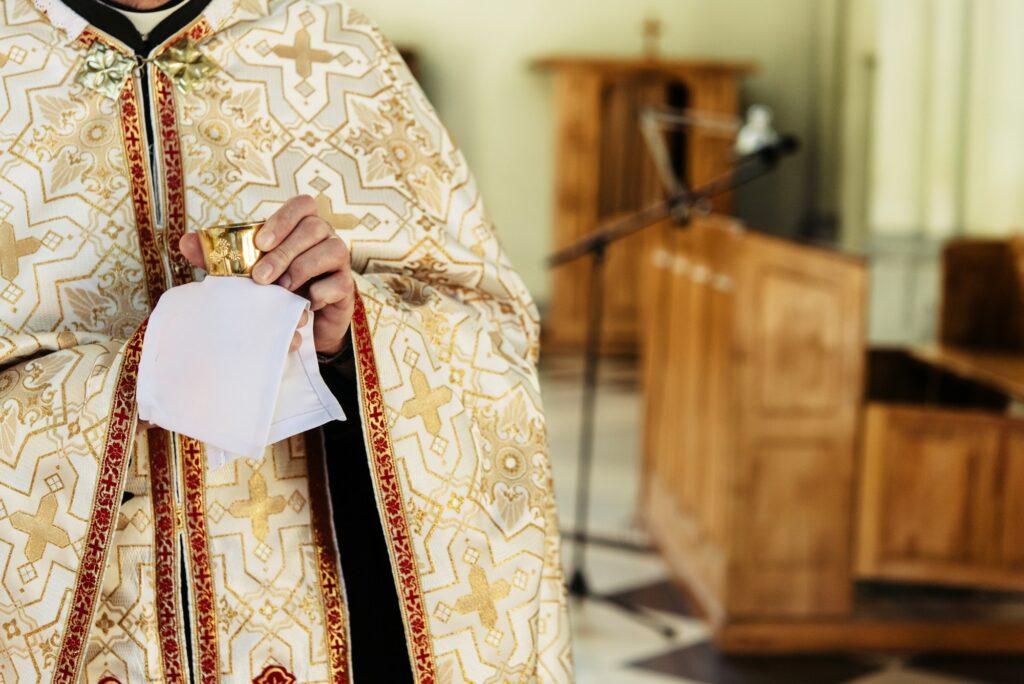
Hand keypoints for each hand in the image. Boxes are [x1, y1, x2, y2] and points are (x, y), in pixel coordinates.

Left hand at [179, 196, 354, 355]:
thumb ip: (218, 257)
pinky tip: (304, 304)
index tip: (260, 242)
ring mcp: (338, 262)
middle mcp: (324, 238)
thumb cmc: (273, 290)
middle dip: (285, 251)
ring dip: (302, 269)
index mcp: (300, 227)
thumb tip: (185, 242)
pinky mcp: (346, 288)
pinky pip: (340, 282)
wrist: (300, 325)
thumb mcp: (245, 273)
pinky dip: (320, 293)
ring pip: (333, 250)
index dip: (283, 218)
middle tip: (260, 277)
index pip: (303, 205)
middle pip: (314, 228)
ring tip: (281, 290)